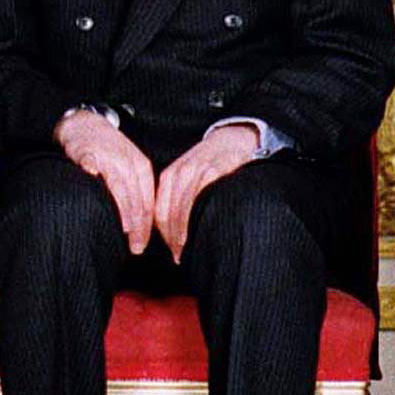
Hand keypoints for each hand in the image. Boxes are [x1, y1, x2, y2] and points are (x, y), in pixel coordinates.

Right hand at [54, 111, 154, 253]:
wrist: (84, 124)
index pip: (148, 201)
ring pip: (119, 187)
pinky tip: (96, 201)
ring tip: (124, 229)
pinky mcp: (87, 154)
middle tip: (136, 247)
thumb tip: (138, 226)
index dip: (147, 226)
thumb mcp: (127, 167)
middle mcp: (127, 162)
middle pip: (136, 198)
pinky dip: (96, 185)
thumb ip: (134, 191)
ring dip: (123, 210)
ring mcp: (107, 157)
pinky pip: (94, 171)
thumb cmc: (106, 150)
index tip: (143, 244)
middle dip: (138, 225)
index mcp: (140, 167)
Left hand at [154, 125, 258, 263]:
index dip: (162, 233)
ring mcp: (197, 171)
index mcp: (170, 176)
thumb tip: (172, 232)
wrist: (235, 138)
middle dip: (170, 237)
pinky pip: (200, 195)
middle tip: (178, 256)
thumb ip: (180, 198)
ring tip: (186, 250)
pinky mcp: (214, 170)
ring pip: (182, 207)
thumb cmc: (212, 163)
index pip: (158, 210)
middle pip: (168, 211)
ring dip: (181, 232)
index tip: (170, 250)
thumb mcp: (189, 176)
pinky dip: (196, 215)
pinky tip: (201, 229)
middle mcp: (179, 173)